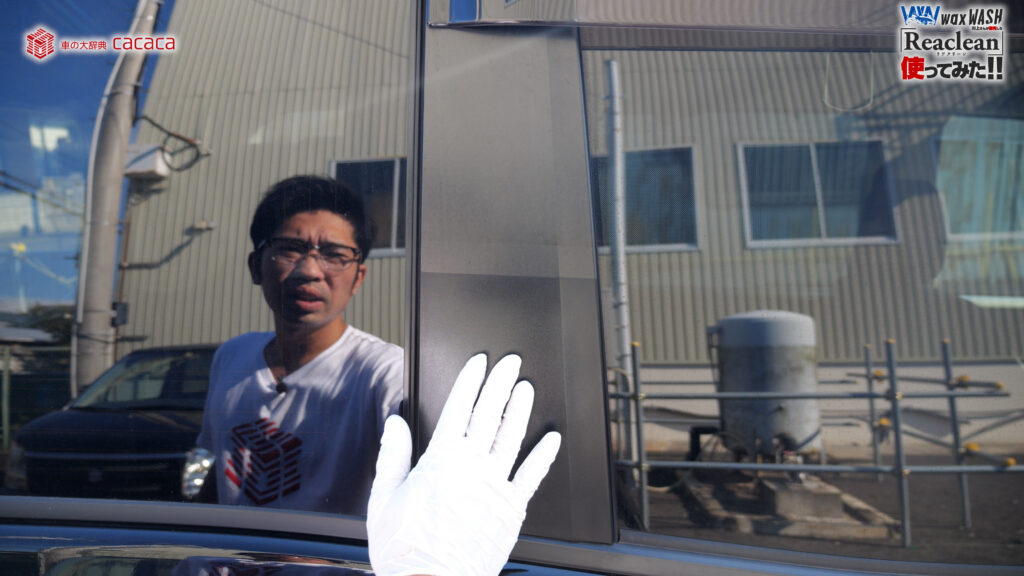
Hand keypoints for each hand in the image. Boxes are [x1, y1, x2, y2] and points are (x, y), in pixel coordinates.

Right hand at [368, 353, 561, 575]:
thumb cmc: (406, 551)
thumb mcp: (384, 499)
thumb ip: (392, 456)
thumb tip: (394, 424)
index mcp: (440, 460)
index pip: (459, 407)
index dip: (470, 381)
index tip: (479, 363)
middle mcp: (472, 466)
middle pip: (490, 414)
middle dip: (501, 384)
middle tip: (511, 363)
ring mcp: (495, 486)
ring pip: (512, 437)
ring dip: (521, 409)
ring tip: (527, 388)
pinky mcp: (512, 509)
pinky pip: (532, 476)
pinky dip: (544, 455)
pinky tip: (552, 439)